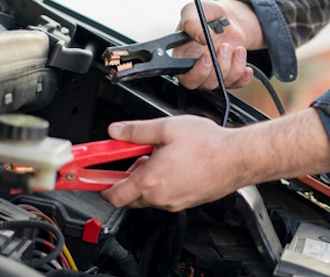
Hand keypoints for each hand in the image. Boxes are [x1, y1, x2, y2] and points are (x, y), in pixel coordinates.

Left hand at [99, 109, 329, 211]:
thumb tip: (115, 131)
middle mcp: (161, 197)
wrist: (238, 158)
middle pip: (129, 196)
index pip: (113, 194)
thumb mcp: (166, 128)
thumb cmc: (209, 145)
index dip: (100, 184)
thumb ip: (135, 131)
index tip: (91, 176)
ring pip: (148, 196)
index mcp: (150, 181)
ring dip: (146, 180)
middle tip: (135, 156)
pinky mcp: (187, 202)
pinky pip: (165, 196)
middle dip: (127, 177)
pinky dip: (162, 183)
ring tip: (160, 156)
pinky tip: (174, 164)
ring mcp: (175, 202)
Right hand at [174, 0, 262, 89]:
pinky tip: (246, 64)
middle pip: (206, 83)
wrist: (226, 17)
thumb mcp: (193, 11)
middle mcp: (197, 70)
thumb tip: (202, 38)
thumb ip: (191, 22)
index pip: (186, 78)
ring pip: (223, 83)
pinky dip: (244, 76)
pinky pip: (237, 83)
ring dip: (234, 67)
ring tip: (238, 48)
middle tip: (226, 47)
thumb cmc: (205, 15)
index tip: (208, 56)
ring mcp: (214, 74)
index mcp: (182, 58)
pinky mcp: (230, 76)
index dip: (197, 72)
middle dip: (219, 67)